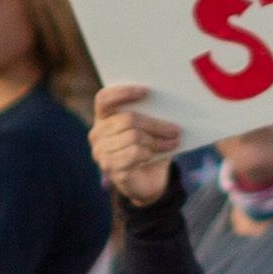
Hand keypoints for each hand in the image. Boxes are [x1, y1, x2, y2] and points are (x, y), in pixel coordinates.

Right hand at [85, 79, 179, 205]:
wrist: (146, 182)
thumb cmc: (147, 149)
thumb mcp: (148, 130)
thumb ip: (150, 116)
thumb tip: (168, 106)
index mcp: (103, 118)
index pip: (104, 99)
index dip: (123, 93)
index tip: (146, 91)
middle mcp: (97, 134)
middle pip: (127, 120)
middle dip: (155, 124)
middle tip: (175, 129)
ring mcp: (100, 152)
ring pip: (133, 137)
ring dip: (157, 140)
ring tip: (172, 142)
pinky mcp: (110, 168)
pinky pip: (134, 153)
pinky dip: (149, 153)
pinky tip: (156, 155)